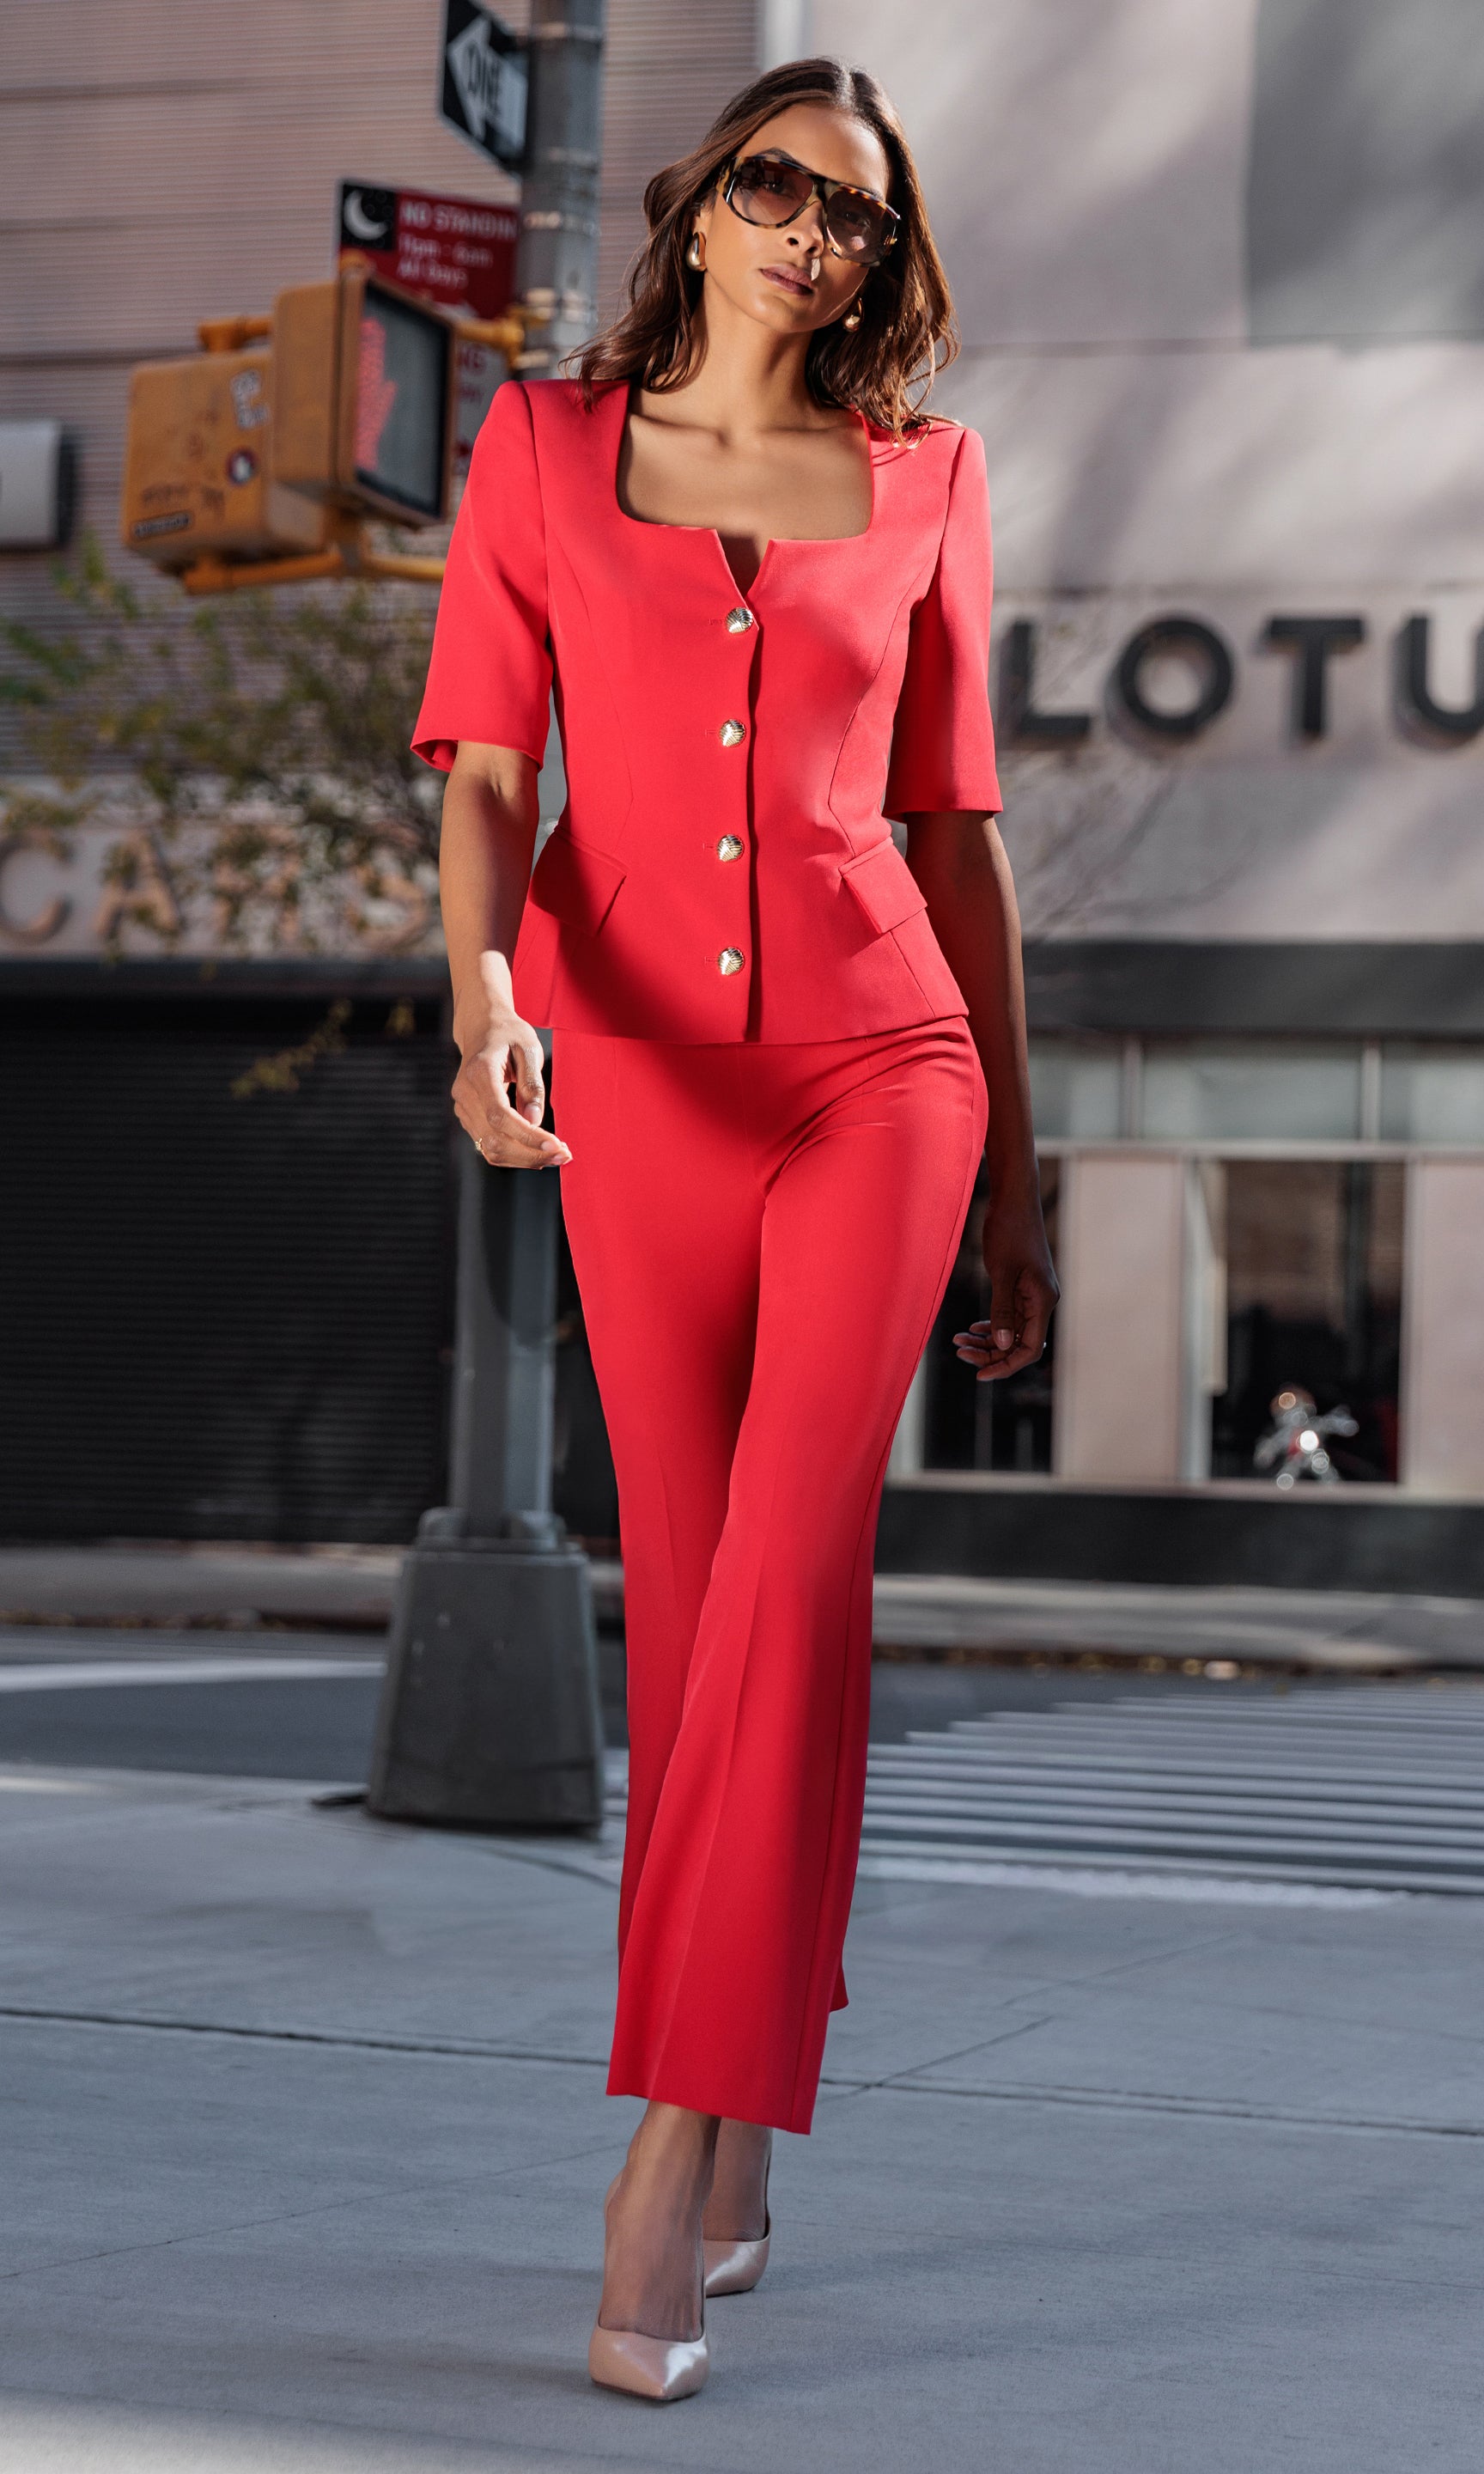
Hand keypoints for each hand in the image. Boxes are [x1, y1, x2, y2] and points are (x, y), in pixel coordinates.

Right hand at [451, 1009, 570, 1170]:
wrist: (480, 1028)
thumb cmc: (508, 1034)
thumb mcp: (528, 1049)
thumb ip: (532, 1085)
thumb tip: (535, 1121)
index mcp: (479, 1072)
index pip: (500, 1115)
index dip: (528, 1136)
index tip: (556, 1145)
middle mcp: (464, 1093)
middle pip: (495, 1139)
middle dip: (532, 1154)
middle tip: (564, 1156)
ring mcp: (462, 1107)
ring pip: (491, 1149)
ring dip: (525, 1159)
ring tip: (555, 1156)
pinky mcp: (467, 1117)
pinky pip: (488, 1145)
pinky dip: (514, 1154)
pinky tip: (537, 1152)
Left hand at [953, 1194, 1058, 1381]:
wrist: (1014, 1199)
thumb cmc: (1009, 1230)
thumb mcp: (1002, 1272)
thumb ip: (1003, 1309)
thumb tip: (1001, 1345)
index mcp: (1043, 1301)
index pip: (1030, 1348)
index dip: (1006, 1365)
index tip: (980, 1375)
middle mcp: (1042, 1301)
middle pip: (1019, 1344)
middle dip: (991, 1354)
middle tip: (960, 1354)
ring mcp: (1033, 1294)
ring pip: (1012, 1331)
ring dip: (987, 1341)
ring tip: (959, 1343)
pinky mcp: (1023, 1286)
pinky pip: (1010, 1316)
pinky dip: (991, 1325)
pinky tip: (972, 1329)